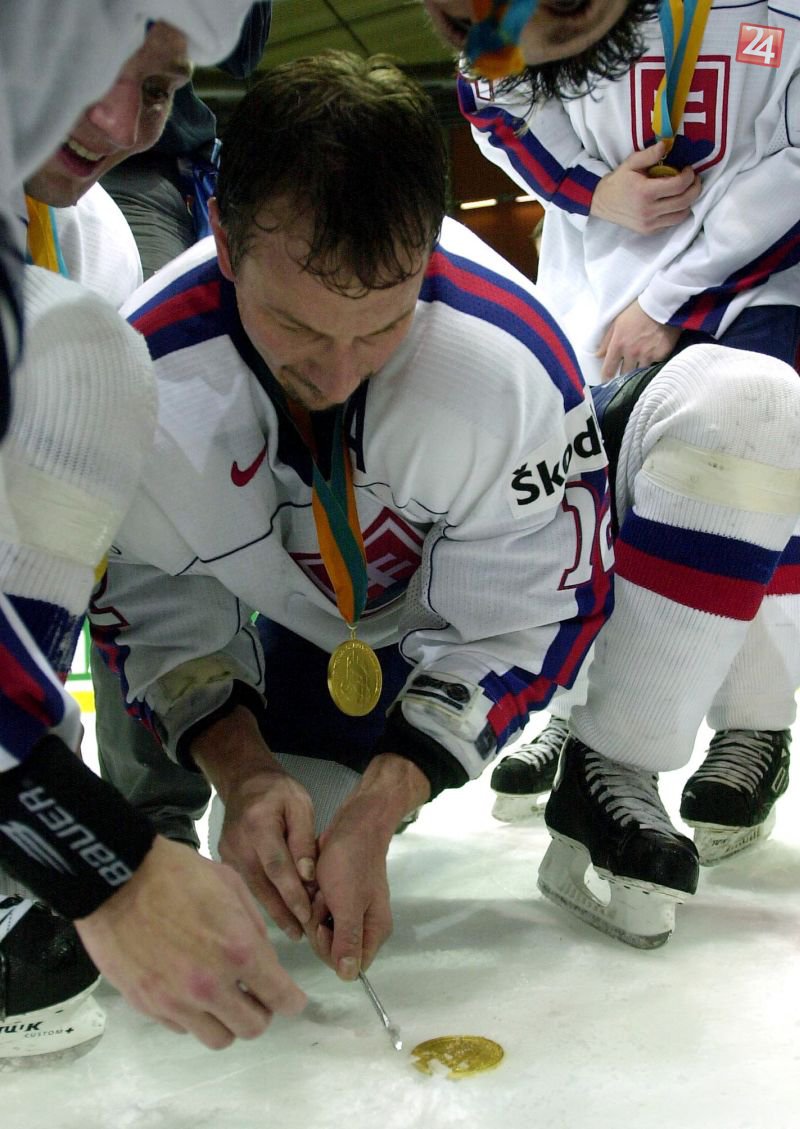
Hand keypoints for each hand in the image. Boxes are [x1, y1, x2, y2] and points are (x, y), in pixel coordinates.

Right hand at [75, 837, 306, 1049]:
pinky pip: (183, 1028)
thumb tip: (264, 959)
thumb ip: (254, 927)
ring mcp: (177, 1002)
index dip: (292, 1000)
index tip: (291, 998)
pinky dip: (192, 1015)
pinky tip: (187, 986)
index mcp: (239, 951)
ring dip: (226, 1019)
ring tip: (220, 994)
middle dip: (260, 1011)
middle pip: (253, 1028)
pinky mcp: (148, 1006)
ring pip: (218, 1038)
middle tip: (254, 992)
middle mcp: (211, 986)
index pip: (281, 998)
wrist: (117, 880)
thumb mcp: (231, 885)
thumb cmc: (178, 873)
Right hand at [215, 764, 317, 939]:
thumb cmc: (278, 791)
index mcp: (257, 824)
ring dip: (274, 910)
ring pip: (253, 889)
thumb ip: (304, 839)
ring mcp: (227, 854)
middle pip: (262, 885)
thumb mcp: (300, 805)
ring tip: (295, 931)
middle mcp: (237, 843)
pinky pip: (246, 885)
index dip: (291, 893)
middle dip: (283, 912)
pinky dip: (264, 899)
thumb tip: (308, 876)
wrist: (244, 782)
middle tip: (302, 935)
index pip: (276, 866)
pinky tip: (280, 913)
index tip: (307, 914)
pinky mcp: (224, 862)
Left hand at [307, 754, 430, 979]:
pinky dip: (313, 898)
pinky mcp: (337, 897)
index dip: (330, 950)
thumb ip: (348, 941)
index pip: (349, 965)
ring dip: (315, 909)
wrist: (354, 824)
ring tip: (321, 886)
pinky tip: (316, 882)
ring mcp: (350, 910)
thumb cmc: (352, 863)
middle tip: (324, 899)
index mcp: (374, 930)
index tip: (323, 925)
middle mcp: (364, 925)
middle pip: (332, 948)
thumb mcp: (348, 903)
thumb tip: (348, 977)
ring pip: (322, 928)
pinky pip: (318, 910)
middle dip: (320, 925)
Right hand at [590, 142, 700, 234]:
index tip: (688, 169)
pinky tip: (674, 202)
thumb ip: (649, 154)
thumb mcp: (631, 163)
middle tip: (693, 179)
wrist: (602, 203)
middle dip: (695, 188)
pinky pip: (672, 223)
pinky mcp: (649, 231)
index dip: (689, 176)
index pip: (678, 185)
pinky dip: (678, 212)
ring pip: (681, 215)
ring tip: (686, 191)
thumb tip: (666, 145)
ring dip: (689, 202)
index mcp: (645, 192)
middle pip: (684, 201)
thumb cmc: (618, 181)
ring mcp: (649, 223)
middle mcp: (648, 211)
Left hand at [597, 300, 680, 381]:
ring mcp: (647, 355)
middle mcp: (631, 353)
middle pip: (624, 374)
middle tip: (624, 371)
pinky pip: (654, 364)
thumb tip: (598, 356)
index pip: (609, 368)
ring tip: (639, 363)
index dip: (606, 378)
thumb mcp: (617, 322)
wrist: (662, 305)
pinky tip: (653, 353)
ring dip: (637, 369)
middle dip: (623, 374)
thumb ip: (607, 341)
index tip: (606, 382)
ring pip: (639, 371)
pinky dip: (652, 361)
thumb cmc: (637, 311)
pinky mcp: (661, 355)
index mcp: (618, 344)